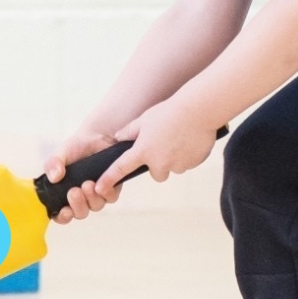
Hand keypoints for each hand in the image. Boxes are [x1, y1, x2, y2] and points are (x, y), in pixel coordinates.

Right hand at [43, 127, 121, 224]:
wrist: (96, 135)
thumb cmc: (75, 147)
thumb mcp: (60, 154)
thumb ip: (52, 164)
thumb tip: (53, 177)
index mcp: (65, 194)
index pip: (63, 215)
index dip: (63, 217)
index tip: (64, 211)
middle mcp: (82, 198)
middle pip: (81, 213)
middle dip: (77, 205)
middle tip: (74, 191)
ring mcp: (97, 194)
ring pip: (96, 206)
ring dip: (91, 198)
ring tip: (87, 184)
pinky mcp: (112, 187)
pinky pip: (110, 197)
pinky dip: (105, 192)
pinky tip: (100, 183)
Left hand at [94, 100, 218, 194]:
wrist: (198, 110)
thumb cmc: (170, 111)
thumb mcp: (145, 118)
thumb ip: (130, 131)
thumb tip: (118, 137)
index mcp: (143, 151)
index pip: (121, 168)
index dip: (109, 178)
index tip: (99, 188)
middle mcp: (159, 163)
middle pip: (156, 173)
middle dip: (159, 163)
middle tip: (165, 143)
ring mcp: (177, 165)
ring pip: (173, 167)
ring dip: (175, 158)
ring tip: (180, 137)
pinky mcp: (192, 164)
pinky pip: (188, 163)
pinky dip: (188, 155)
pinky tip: (191, 139)